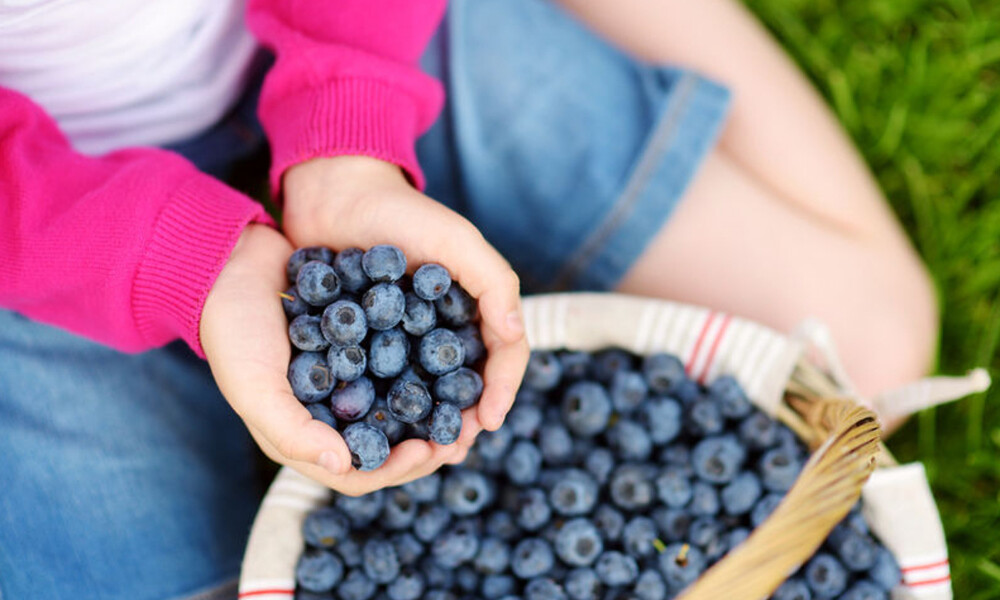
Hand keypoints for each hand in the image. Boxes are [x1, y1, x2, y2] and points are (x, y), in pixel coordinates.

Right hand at [200, 224, 477, 494]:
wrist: (230, 264)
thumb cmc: (233, 331)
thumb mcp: (254, 387)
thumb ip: (294, 432)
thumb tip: (344, 465)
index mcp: (304, 435)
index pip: (360, 473)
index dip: (398, 469)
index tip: (431, 448)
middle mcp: (331, 414)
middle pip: (389, 446)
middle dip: (429, 444)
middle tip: (467, 432)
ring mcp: (348, 379)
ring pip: (400, 408)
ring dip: (435, 411)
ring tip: (467, 402)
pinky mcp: (360, 345)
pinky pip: (399, 365)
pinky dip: (425, 368)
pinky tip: (451, 357)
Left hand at [282, 155, 529, 480]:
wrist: (332, 193)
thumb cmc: (401, 213)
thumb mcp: (458, 240)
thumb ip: (495, 284)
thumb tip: (518, 338)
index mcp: (474, 306)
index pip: (501, 357)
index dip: (500, 392)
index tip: (487, 422)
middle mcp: (444, 326)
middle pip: (465, 384)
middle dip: (464, 420)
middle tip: (453, 449)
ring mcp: (405, 337)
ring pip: (426, 391)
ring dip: (428, 423)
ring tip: (420, 450)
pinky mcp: (366, 341)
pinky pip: (381, 381)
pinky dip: (384, 408)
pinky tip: (376, 429)